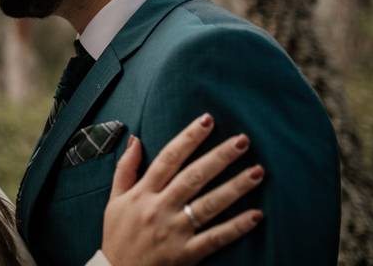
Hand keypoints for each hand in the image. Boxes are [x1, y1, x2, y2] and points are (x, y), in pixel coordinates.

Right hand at [100, 114, 263, 265]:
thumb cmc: (117, 235)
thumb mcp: (114, 199)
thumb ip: (126, 168)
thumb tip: (135, 139)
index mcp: (142, 192)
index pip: (168, 158)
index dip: (188, 138)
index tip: (206, 120)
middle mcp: (159, 208)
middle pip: (193, 177)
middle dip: (219, 157)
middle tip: (242, 141)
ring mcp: (174, 231)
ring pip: (208, 204)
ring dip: (234, 187)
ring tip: (257, 171)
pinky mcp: (186, 254)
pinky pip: (215, 238)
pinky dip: (236, 227)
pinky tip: (256, 215)